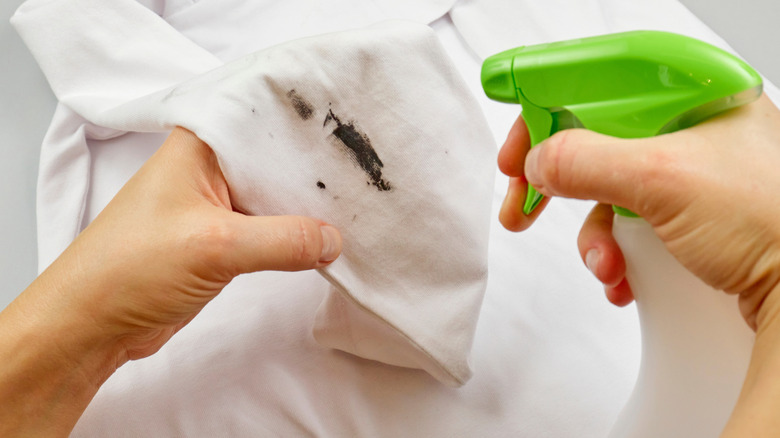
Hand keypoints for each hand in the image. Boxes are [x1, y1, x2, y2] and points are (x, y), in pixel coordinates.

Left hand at [0, 127, 340, 434]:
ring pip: (276, 194)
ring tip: (360, 203)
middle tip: (371, 172)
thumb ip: (283, 240)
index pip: (266, 116)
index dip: (311, 120)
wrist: (93, 324)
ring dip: (309, 205)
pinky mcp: (224, 236)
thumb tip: (335, 241)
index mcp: (200, 143)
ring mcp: (218, 201)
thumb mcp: (215, 246)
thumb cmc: (133, 268)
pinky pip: (271, 226)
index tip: (358, 126)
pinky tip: (328, 237)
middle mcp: (210, 164)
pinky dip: (296, 233)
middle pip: (277, 156)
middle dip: (317, 167)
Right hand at [499, 94, 779, 329]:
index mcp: (696, 97)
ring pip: (608, 190)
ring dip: (592, 234)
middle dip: (558, 179)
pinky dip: (614, 253)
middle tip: (523, 201)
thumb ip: (586, 162)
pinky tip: (623, 276)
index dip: (551, 106)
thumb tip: (540, 162)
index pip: (603, 82)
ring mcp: (689, 177)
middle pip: (597, 139)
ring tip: (604, 263)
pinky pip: (627, 223)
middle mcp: (691, 132)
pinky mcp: (688, 217)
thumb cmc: (775, 225)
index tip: (521, 141)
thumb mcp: (663, 180)